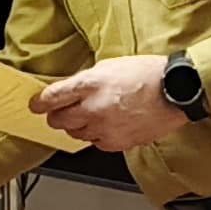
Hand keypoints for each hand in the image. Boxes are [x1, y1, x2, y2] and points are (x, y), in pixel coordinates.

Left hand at [30, 53, 185, 151]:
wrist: (174, 91)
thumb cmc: (147, 74)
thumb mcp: (111, 66)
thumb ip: (87, 81)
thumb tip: (72, 91)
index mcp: (90, 84)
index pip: (52, 97)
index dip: (40, 103)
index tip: (36, 105)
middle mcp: (93, 107)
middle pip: (58, 120)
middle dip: (56, 116)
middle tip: (62, 112)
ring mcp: (104, 127)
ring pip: (75, 134)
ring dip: (78, 126)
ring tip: (92, 116)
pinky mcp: (117, 142)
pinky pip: (96, 143)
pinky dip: (97, 136)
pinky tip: (107, 125)